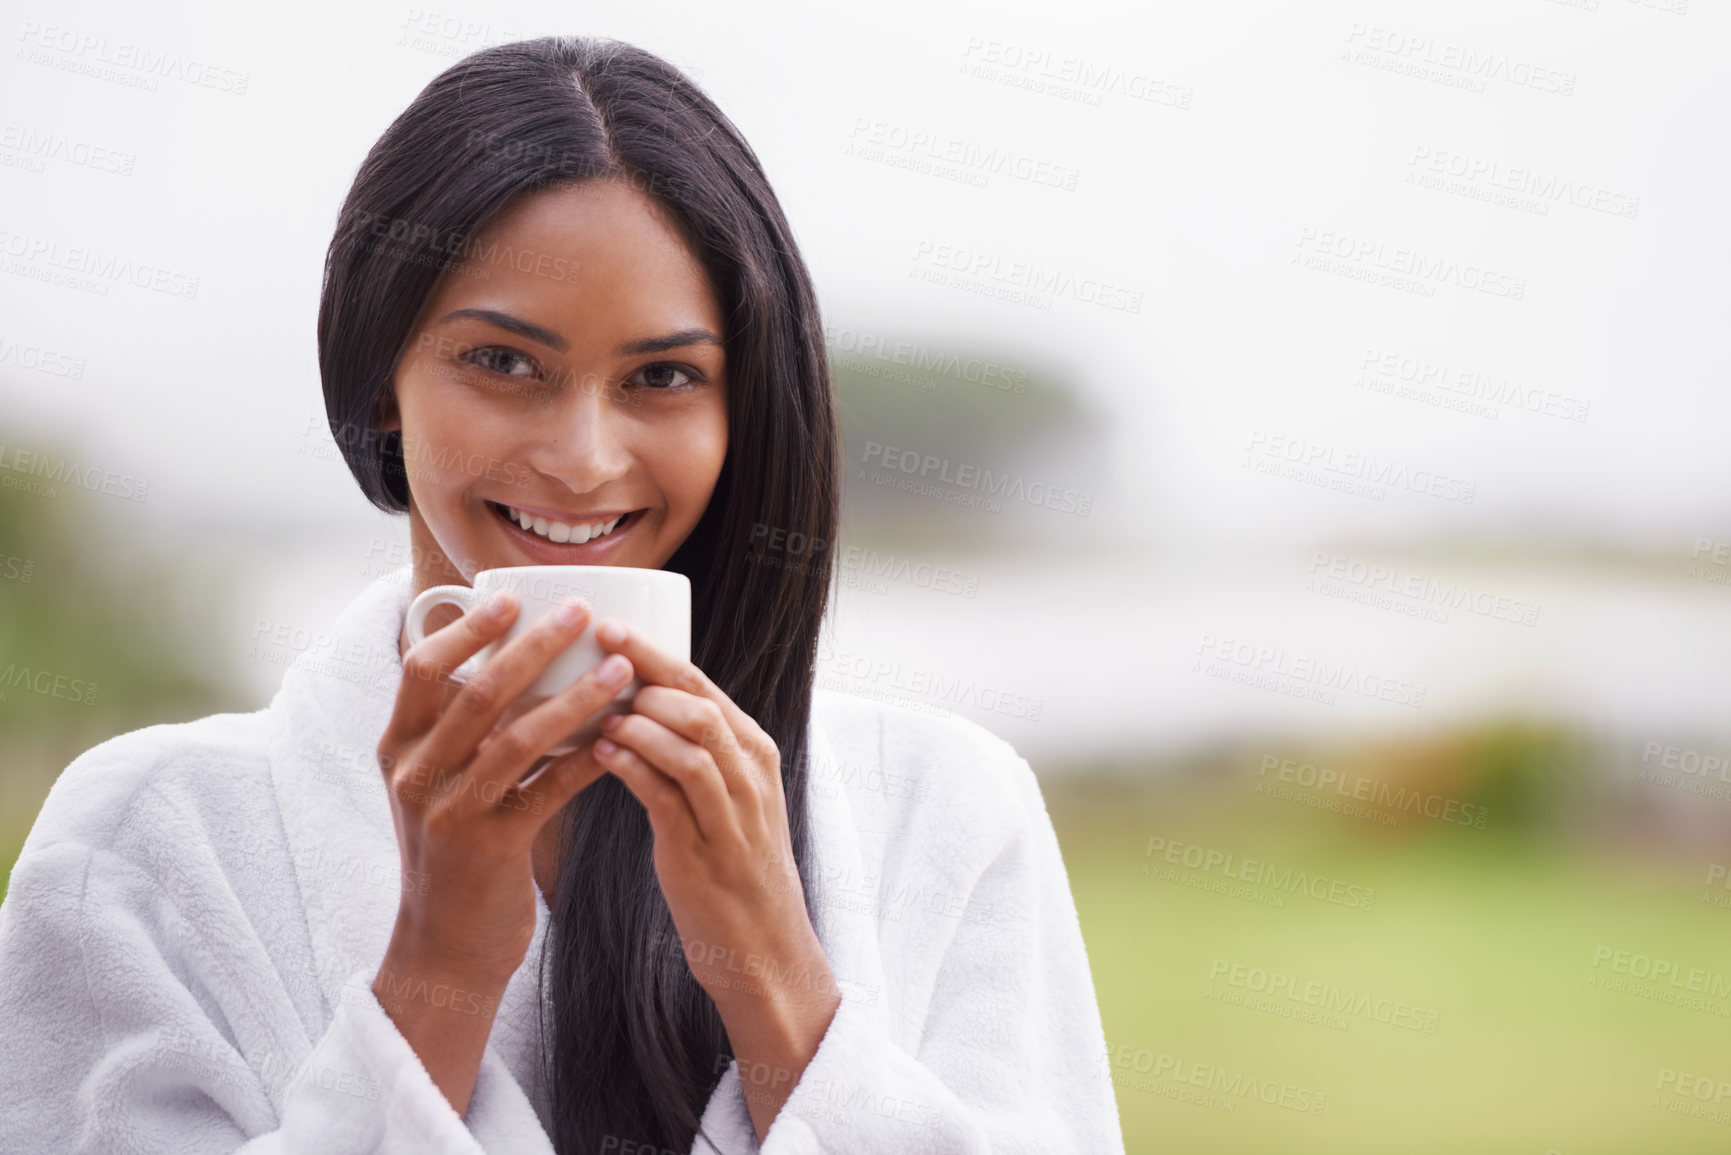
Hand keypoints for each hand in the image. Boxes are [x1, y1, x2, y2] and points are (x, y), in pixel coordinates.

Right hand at [371, 591, 633, 1117]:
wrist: (444, 947)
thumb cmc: (454, 850)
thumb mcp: (435, 784)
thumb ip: (459, 730)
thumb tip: (517, 657)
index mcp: (397, 748)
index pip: (421, 669)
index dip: (467, 629)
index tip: (511, 598)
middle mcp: (414, 775)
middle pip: (477, 693)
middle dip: (534, 647)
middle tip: (582, 614)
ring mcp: (448, 814)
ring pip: (517, 738)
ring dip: (576, 698)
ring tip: (621, 670)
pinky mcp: (490, 849)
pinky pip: (548, 790)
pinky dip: (588, 758)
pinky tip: (624, 736)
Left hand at [590, 617, 838, 1139]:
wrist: (764, 951)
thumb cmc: (732, 871)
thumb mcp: (725, 802)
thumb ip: (691, 755)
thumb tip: (631, 712)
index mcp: (753, 752)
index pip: (700, 683)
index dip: (652, 650)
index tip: (605, 625)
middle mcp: (749, 772)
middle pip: (693, 698)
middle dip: (638, 667)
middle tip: (586, 648)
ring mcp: (731, 810)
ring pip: (687, 736)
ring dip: (633, 715)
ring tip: (588, 704)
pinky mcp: (704, 849)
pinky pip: (667, 791)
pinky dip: (632, 764)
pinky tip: (599, 752)